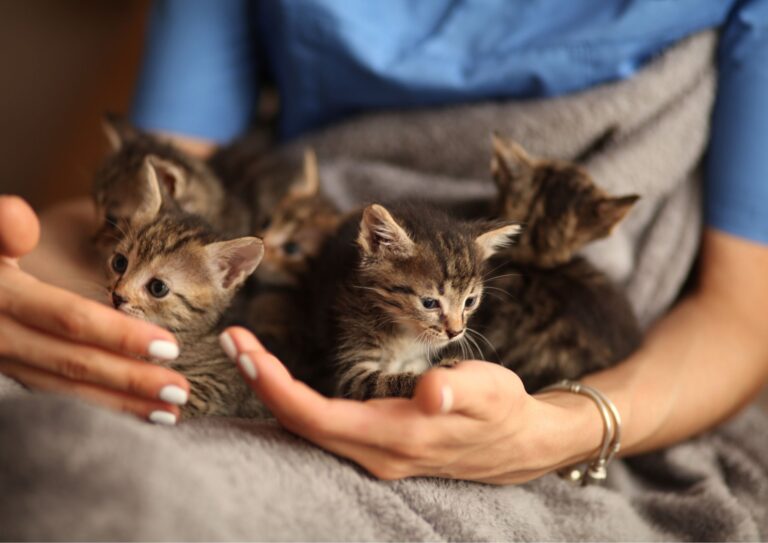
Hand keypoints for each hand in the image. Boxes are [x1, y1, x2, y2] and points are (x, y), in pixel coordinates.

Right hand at [0, 196, 189, 423]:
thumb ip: (2, 227)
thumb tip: (19, 214)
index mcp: (6, 299)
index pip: (72, 320)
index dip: (121, 335)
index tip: (170, 346)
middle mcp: (5, 338)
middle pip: (76, 362)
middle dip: (132, 380)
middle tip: (181, 392)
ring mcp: (7, 362)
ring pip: (67, 390)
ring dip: (120, 404)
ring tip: (169, 413)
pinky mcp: (14, 374)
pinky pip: (58, 397)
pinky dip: (98, 408)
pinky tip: (134, 413)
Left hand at [222, 326, 602, 483]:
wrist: (518, 442)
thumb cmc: (503, 411)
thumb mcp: (490, 393)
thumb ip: (460, 390)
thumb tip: (431, 392)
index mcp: (397, 436)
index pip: (317, 417)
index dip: (275, 385)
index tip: (245, 349)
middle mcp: (376, 453)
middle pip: (300, 423)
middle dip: (261, 380)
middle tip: (232, 340)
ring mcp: (373, 453)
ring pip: (307, 425)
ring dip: (272, 388)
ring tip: (246, 349)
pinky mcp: (376, 444)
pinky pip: (322, 425)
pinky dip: (294, 397)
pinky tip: (279, 375)